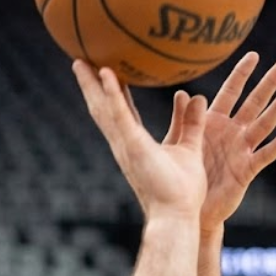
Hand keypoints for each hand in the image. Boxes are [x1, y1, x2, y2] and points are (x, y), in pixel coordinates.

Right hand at [73, 60, 207, 220]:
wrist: (176, 215)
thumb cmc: (182, 191)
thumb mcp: (189, 148)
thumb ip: (190, 123)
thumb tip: (197, 98)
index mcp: (134, 143)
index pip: (119, 110)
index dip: (111, 90)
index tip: (103, 70)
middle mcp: (123, 142)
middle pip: (102, 107)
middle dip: (89, 84)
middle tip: (78, 60)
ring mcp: (124, 144)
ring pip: (103, 108)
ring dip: (91, 84)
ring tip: (80, 60)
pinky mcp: (132, 145)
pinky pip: (120, 115)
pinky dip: (112, 94)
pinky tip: (106, 74)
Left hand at [175, 51, 275, 231]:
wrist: (191, 210)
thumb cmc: (183, 175)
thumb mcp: (180, 144)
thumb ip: (183, 119)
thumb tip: (182, 91)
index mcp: (214, 123)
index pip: (231, 93)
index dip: (241, 75)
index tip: (254, 54)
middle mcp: (232, 133)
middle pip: (254, 103)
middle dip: (268, 83)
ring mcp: (241, 150)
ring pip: (264, 125)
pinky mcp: (246, 171)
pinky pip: (264, 155)